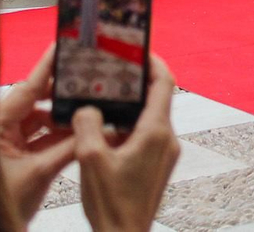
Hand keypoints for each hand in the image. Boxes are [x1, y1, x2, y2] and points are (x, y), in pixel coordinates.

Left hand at [0, 45, 76, 223]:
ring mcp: (9, 145)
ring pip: (42, 122)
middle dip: (63, 94)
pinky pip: (43, 140)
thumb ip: (70, 147)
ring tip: (90, 109)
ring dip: (64, 119)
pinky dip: (61, 137)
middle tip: (88, 79)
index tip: (65, 46)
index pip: (27, 88)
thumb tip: (95, 127)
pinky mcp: (17, 158)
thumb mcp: (39, 173)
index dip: (48, 66)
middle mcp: (1, 130)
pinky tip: (81, 134)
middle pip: (37, 102)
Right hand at [72, 55, 180, 231]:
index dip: (153, 62)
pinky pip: (147, 135)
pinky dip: (130, 125)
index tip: (138, 50)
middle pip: (158, 98)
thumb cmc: (112, 204)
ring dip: (131, 106)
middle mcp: (166, 139)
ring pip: (151, 117)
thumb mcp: (90, 160)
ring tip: (105, 98)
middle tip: (114, 71)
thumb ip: (87, 126)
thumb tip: (87, 108)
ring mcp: (164, 153)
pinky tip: (105, 131)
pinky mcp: (157, 166)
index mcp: (155, 132)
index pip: (164, 83)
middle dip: (137, 82)